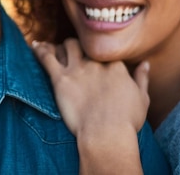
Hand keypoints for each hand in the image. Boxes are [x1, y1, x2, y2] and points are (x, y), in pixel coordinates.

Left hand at [32, 38, 149, 173]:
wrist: (106, 134)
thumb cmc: (126, 121)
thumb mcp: (142, 99)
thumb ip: (142, 78)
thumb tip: (145, 64)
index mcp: (115, 65)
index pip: (104, 51)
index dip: (97, 54)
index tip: (93, 58)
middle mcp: (96, 62)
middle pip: (84, 45)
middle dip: (78, 46)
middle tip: (71, 52)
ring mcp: (77, 69)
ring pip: (66, 46)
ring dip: (60, 46)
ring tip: (52, 47)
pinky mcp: (61, 79)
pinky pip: (46, 58)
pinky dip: (39, 50)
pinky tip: (34, 46)